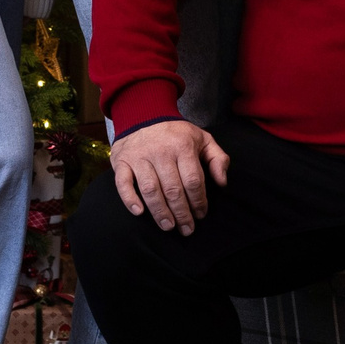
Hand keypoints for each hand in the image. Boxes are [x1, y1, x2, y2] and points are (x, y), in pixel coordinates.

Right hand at [110, 120, 230, 234]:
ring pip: (151, 189)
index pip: (193, 180)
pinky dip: (130, 199)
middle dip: (182, 213)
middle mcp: (161, 151)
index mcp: (183, 146)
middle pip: (173, 189)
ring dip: (160, 212)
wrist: (143, 114)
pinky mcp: (122, 162)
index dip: (199, 201)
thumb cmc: (176, 133)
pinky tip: (139, 212)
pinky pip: (123, 183)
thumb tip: (222, 183)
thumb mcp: (202, 139)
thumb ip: (217, 158)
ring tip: (169, 226)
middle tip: (187, 229)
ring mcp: (139, 156)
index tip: (201, 214)